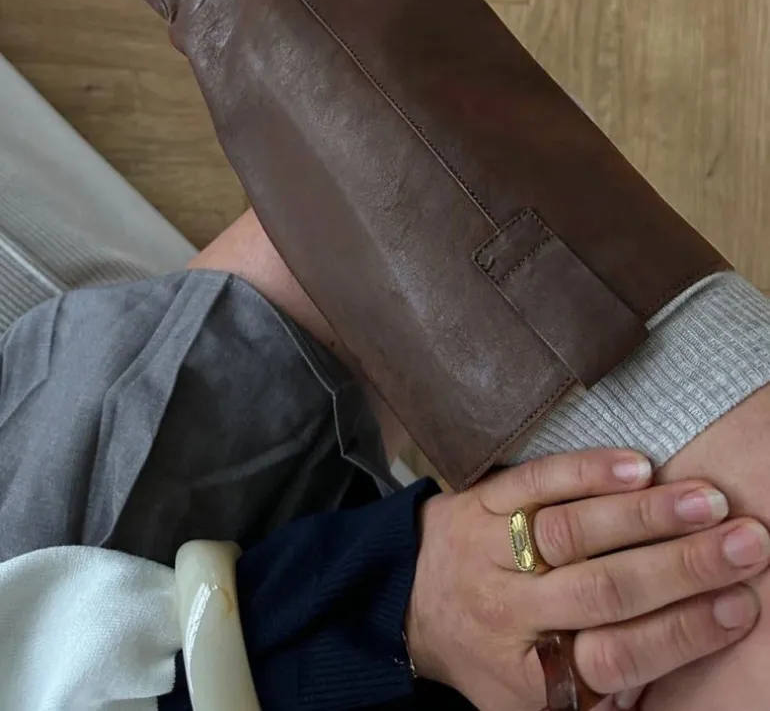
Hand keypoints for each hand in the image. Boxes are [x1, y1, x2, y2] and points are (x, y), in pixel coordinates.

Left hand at [406, 448, 768, 710]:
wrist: (407, 600)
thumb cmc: (496, 654)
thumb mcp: (540, 693)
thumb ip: (602, 686)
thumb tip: (685, 654)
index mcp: (533, 677)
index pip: (616, 657)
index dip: (682, 632)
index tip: (740, 606)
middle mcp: (510, 615)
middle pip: (603, 589)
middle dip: (682, 567)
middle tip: (746, 544)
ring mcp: (492, 552)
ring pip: (572, 531)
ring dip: (645, 515)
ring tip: (707, 502)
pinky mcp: (481, 501)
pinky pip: (535, 482)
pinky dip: (586, 471)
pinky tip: (637, 465)